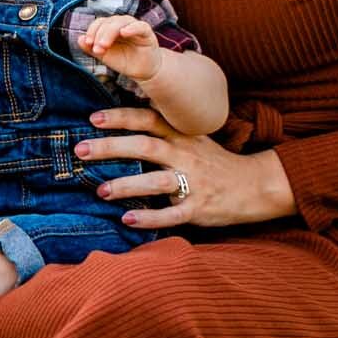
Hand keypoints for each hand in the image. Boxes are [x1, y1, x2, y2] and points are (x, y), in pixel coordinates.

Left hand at [74, 106, 295, 228]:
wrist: (256, 185)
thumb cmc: (215, 162)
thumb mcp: (193, 139)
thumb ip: (163, 131)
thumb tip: (124, 123)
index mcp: (182, 136)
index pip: (148, 120)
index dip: (121, 117)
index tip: (93, 118)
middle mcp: (185, 155)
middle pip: (145, 146)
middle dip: (111, 147)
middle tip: (81, 150)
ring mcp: (193, 182)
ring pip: (156, 181)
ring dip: (127, 185)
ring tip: (101, 190)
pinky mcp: (199, 208)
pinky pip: (172, 215)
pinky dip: (149, 218)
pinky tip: (127, 220)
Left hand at [78, 14, 160, 81]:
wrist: (142, 71)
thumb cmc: (123, 60)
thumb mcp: (104, 56)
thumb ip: (91, 48)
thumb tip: (79, 39)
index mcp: (110, 27)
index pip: (99, 23)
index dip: (92, 31)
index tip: (88, 43)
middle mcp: (121, 23)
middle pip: (108, 22)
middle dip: (100, 35)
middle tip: (97, 49)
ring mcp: (134, 26)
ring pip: (120, 22)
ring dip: (110, 33)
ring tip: (104, 45)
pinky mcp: (146, 32)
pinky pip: (139, 26)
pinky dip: (131, 28)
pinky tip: (124, 33)